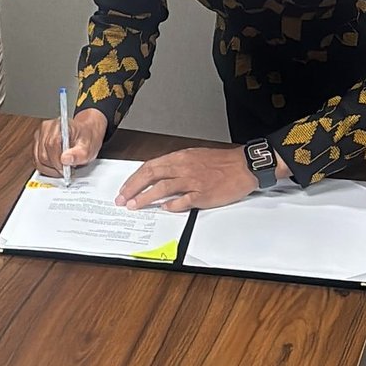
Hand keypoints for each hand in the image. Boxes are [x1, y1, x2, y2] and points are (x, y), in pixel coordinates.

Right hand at [33, 106, 106, 177]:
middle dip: (54, 166)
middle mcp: (46, 129)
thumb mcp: (88, 147)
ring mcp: (39, 136)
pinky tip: (56, 167)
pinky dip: (46, 168)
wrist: (85, 133)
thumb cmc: (86, 137)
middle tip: (66, 170)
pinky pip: (36, 160)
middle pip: (43, 154)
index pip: (52, 144)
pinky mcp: (37, 144)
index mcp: (59, 125)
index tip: (65, 169)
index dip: (57, 160)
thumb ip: (79, 154)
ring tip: (62, 169)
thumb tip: (65, 159)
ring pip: (38, 159)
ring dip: (49, 169)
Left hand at [115, 144, 257, 212]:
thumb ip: (176, 166)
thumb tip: (159, 176)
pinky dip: (172, 205)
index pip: (150, 166)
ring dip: (146, 198)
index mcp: (180, 157)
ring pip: (163, 188)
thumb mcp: (194, 156)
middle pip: (151, 176)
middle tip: (122, 199)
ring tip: (134, 206)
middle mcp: (183, 167)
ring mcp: (193, 181)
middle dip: (133, 188)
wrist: (243, 166)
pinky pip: (183, 201)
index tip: (125, 188)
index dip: (134, 178)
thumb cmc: (221, 162)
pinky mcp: (203, 194)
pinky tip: (164, 209)